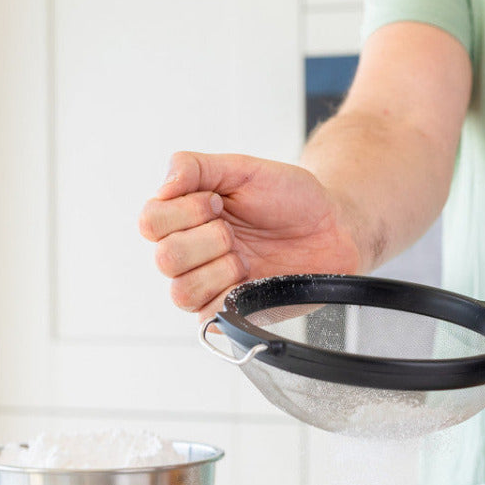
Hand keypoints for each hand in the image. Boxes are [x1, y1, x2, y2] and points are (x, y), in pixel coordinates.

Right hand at [138, 151, 360, 319]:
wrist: (334, 228)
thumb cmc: (292, 199)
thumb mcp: (246, 169)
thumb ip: (197, 167)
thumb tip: (163, 186)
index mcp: (187, 217)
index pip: (150, 222)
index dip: (185, 211)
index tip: (220, 201)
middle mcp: (193, 253)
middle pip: (164, 260)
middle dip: (208, 240)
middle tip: (236, 231)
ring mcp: (211, 284)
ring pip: (181, 292)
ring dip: (219, 270)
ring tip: (246, 257)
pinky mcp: (233, 309)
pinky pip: (208, 317)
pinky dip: (227, 297)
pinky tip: (251, 278)